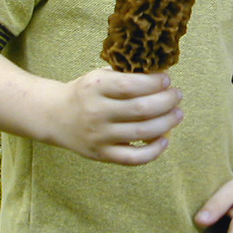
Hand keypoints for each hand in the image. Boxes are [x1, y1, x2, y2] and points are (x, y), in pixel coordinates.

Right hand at [49, 67, 182, 164]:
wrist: (55, 116)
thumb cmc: (86, 92)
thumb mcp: (101, 75)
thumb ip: (127, 74)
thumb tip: (162, 74)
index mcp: (96, 87)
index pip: (130, 85)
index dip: (154, 83)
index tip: (167, 80)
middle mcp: (96, 112)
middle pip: (141, 109)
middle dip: (166, 101)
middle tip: (177, 95)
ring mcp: (99, 136)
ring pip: (141, 132)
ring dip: (167, 123)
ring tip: (178, 114)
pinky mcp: (101, 155)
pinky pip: (132, 158)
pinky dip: (153, 152)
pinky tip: (164, 140)